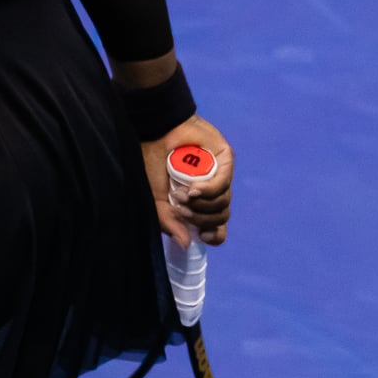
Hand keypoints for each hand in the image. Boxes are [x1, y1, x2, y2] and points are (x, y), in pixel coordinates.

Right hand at [140, 114, 233, 248]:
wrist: (154, 132)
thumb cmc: (151, 163)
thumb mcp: (155, 199)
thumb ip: (169, 222)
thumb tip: (186, 244)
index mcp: (198, 202)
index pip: (217, 226)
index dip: (213, 235)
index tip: (200, 235)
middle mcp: (211, 191)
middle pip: (221, 218)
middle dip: (200, 218)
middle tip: (179, 208)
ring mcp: (220, 175)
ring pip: (224, 204)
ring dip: (201, 205)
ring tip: (181, 195)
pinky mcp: (225, 160)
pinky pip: (223, 185)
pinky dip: (208, 191)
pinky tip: (193, 189)